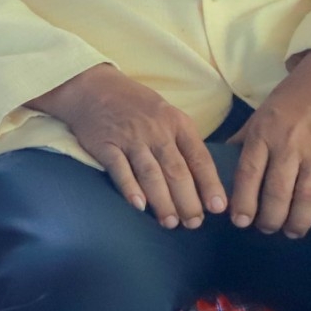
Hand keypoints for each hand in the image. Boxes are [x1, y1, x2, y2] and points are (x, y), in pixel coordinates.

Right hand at [32, 64, 226, 228]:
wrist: (92, 87)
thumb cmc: (135, 105)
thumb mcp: (167, 113)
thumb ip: (182, 141)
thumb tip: (201, 180)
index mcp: (177, 123)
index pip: (199, 158)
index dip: (210, 184)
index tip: (218, 208)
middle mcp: (156, 130)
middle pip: (176, 171)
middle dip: (187, 201)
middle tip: (193, 223)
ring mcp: (130, 138)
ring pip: (151, 174)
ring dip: (162, 201)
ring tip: (170, 222)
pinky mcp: (105, 144)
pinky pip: (120, 169)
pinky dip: (130, 188)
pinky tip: (139, 205)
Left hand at [228, 48, 310, 237]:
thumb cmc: (294, 95)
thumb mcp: (261, 113)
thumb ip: (245, 138)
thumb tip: (223, 160)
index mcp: (264, 134)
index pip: (248, 175)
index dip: (243, 202)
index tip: (240, 221)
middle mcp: (289, 146)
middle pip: (277, 193)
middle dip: (270, 219)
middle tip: (267, 229)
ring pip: (307, 198)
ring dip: (299, 221)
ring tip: (292, 231)